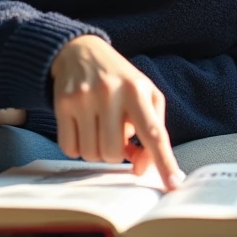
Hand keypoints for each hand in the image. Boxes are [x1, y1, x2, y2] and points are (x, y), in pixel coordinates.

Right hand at [50, 35, 183, 190]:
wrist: (79, 51)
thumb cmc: (119, 79)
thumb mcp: (144, 94)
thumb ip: (151, 130)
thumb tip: (140, 169)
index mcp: (137, 90)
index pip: (153, 133)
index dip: (164, 161)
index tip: (174, 185)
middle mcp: (109, 93)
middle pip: (114, 153)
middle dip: (115, 152)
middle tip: (113, 133)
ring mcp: (83, 98)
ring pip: (92, 154)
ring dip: (96, 150)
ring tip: (98, 127)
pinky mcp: (62, 104)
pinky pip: (70, 148)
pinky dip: (77, 146)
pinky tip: (81, 127)